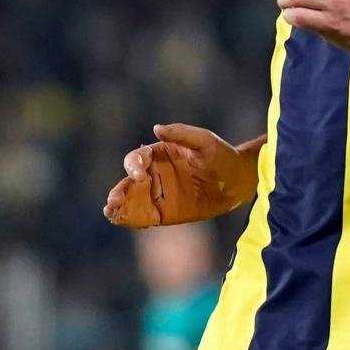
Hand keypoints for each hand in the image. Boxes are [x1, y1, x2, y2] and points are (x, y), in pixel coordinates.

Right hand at [105, 125, 257, 227]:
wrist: (238, 180)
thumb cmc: (222, 154)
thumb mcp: (204, 140)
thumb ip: (181, 133)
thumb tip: (156, 128)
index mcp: (159, 154)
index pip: (138, 159)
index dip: (133, 165)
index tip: (138, 174)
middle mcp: (155, 174)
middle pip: (129, 182)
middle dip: (119, 190)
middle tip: (113, 200)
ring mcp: (159, 194)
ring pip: (133, 200)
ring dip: (120, 206)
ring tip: (111, 212)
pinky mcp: (166, 212)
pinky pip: (146, 216)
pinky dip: (133, 219)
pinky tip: (126, 221)